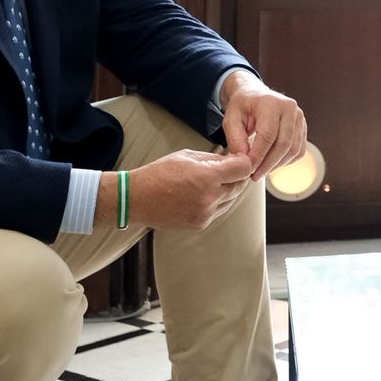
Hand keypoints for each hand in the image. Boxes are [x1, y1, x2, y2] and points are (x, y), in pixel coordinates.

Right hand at [126, 148, 255, 229]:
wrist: (136, 198)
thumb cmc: (159, 173)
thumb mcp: (188, 156)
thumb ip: (214, 159)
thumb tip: (233, 159)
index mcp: (208, 177)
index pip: (243, 169)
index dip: (244, 161)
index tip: (239, 158)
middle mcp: (210, 198)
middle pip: (240, 185)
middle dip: (237, 175)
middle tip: (229, 168)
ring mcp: (205, 214)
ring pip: (231, 199)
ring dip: (228, 189)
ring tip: (212, 181)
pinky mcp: (200, 224)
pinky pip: (219, 210)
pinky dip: (217, 201)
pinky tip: (203, 193)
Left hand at [219, 70, 308, 180]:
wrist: (254, 94)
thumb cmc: (242, 107)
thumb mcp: (230, 119)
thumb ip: (235, 140)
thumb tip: (245, 161)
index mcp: (271, 103)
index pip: (268, 135)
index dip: (259, 156)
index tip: (248, 170)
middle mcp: (290, 109)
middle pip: (284, 144)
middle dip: (268, 164)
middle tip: (254, 176)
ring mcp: (299, 118)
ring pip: (293, 149)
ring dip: (277, 165)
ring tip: (261, 171)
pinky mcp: (302, 127)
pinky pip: (298, 150)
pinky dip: (286, 161)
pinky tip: (272, 163)